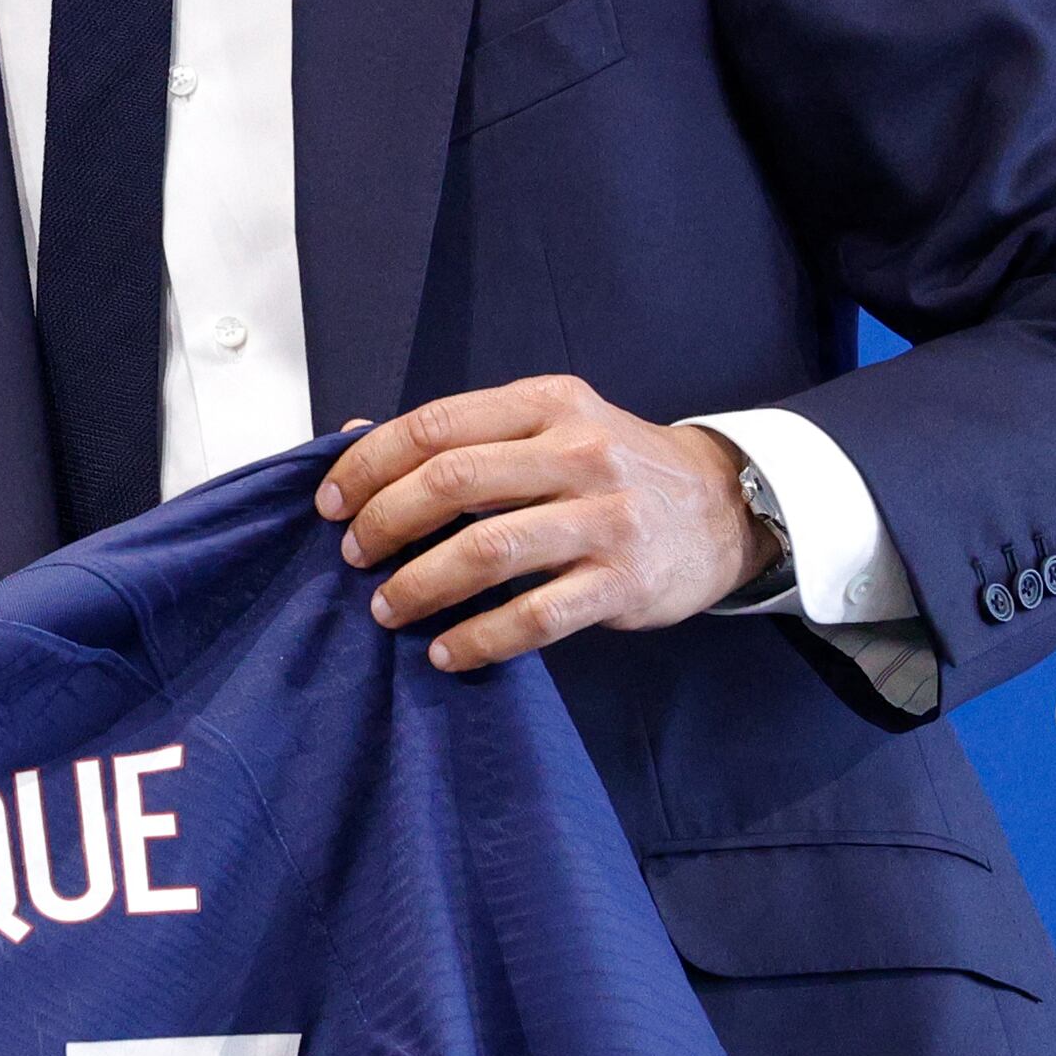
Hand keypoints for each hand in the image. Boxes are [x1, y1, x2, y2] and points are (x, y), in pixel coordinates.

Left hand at [318, 375, 781, 673]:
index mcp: (547, 403)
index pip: (436, 426)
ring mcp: (605, 518)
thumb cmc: (613, 467)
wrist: (724, 507)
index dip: (370, 465)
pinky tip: (446, 651)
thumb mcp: (548, 424)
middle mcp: (578, 452)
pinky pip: (536, 616)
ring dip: (420, 584)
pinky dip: (480, 638)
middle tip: (353, 557)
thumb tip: (353, 437)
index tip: (331, 503)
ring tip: (386, 609)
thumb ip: (462, 433)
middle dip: (385, 523)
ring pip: (487, 551)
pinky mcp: (624, 581)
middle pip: (453, 483)